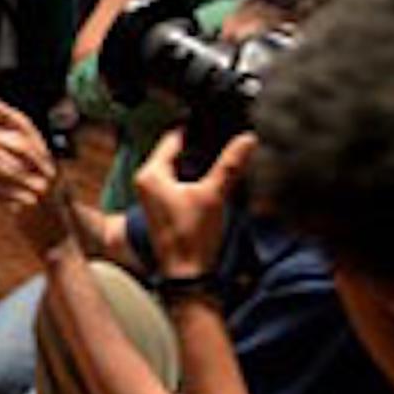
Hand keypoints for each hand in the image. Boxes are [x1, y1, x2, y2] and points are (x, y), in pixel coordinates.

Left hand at [0, 99, 74, 256]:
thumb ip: (21, 162)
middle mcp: (47, 174)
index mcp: (50, 163)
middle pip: (16, 145)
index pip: (30, 131)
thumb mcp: (41, 180)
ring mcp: (37, 192)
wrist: (61, 241)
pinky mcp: (24, 210)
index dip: (10, 115)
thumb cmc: (46, 209)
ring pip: (1, 167)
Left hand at [134, 129, 240, 278]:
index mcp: (151, 174)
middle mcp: (147, 182)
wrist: (186, 273)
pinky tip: (212, 180)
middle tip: (221, 136)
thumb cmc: (192, 236)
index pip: (171, 139)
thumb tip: (247, 139)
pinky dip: (194, 178)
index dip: (192, 129)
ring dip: (197, 163)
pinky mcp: (163, 208)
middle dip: (197, 146)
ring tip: (221, 155)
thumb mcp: (214, 195)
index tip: (210, 120)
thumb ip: (230, 165)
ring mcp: (153, 196)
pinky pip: (178, 183)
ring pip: (177, 168)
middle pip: (174, 152)